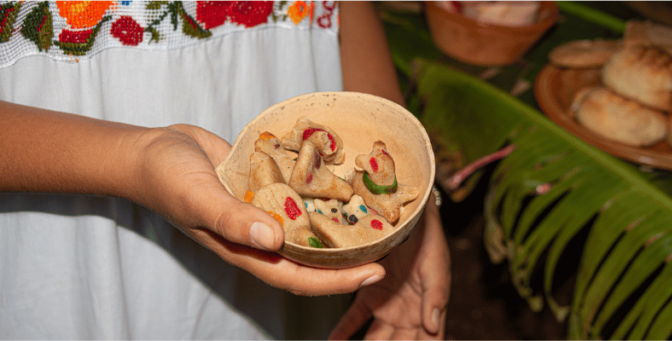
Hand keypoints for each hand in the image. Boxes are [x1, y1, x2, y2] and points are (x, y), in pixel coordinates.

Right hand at [131, 124, 384, 294]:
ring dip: (339, 229)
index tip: (375, 273)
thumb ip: (232, 219)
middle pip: (312, 258)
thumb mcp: (198, 197)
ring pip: (309, 229)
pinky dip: (321, 196)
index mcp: (245, 249)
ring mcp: (263, 212)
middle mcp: (259, 235)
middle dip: (350, 260)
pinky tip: (348, 185)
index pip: (299, 276)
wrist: (149, 149)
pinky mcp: (264, 187)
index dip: (338, 280)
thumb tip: (273, 238)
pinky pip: (299, 197)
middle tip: (390, 248)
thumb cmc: (167, 178)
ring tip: (378, 221)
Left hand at [329, 197, 450, 339]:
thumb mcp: (437, 265)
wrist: (406, 211)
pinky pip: (353, 320)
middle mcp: (407, 312)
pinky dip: (342, 334)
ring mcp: (386, 304)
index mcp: (427, 309)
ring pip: (375, 339)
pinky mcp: (367, 293)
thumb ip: (436, 296)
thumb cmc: (428, 236)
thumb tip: (434, 326)